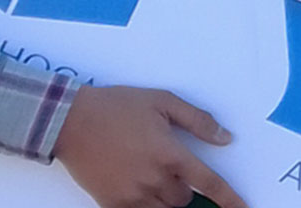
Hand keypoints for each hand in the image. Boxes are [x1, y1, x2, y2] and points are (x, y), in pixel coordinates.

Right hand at [54, 84, 244, 207]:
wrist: (71, 121)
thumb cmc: (118, 107)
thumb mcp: (163, 102)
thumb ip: (198, 121)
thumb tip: (225, 138)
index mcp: (170, 154)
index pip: (208, 183)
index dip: (229, 200)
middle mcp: (154, 179)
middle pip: (184, 200)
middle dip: (183, 187)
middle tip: (167, 165)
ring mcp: (131, 195)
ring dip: (165, 198)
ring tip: (150, 174)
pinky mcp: (111, 203)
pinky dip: (144, 205)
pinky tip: (135, 186)